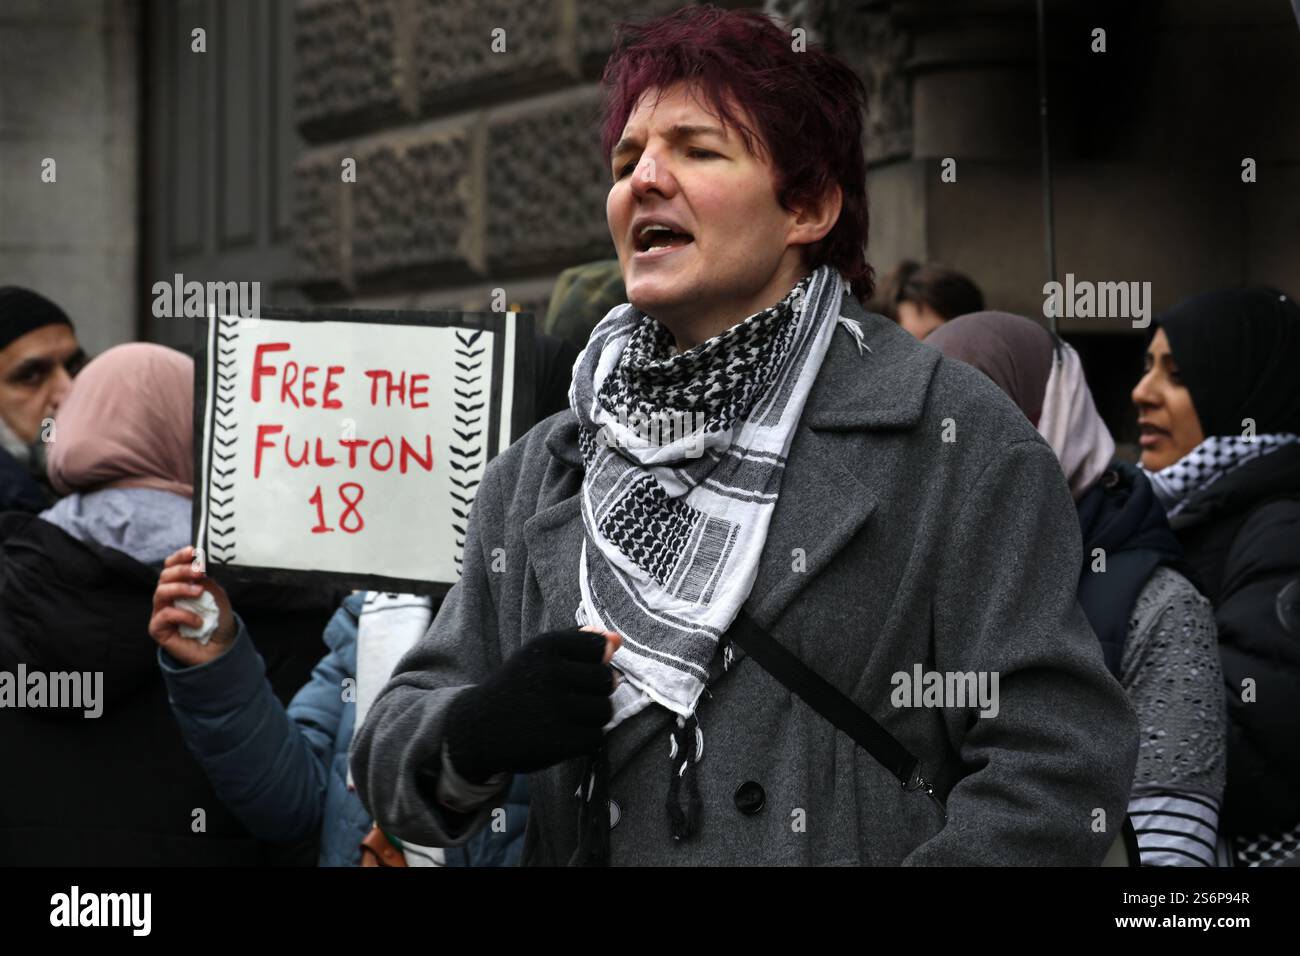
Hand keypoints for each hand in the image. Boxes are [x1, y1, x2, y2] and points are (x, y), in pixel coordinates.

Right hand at [148, 546, 235, 666]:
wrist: (220, 649)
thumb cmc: (217, 622)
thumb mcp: (217, 597)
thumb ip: (207, 583)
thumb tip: (198, 568)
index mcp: (181, 586)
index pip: (172, 567)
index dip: (179, 557)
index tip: (193, 551)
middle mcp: (168, 597)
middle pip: (165, 576)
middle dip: (182, 570)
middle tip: (198, 571)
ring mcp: (161, 612)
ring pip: (161, 592)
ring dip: (181, 588)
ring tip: (198, 593)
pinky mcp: (158, 629)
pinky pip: (164, 615)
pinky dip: (182, 615)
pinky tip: (197, 621)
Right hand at [444, 626, 622, 782]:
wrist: (478, 728)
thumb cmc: (517, 685)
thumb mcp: (538, 654)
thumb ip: (578, 641)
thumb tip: (617, 640)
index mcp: (547, 645)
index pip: (600, 647)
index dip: (594, 661)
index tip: (573, 670)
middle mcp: (550, 673)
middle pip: (607, 679)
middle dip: (596, 690)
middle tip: (572, 696)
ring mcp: (554, 708)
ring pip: (605, 710)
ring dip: (593, 716)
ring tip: (568, 716)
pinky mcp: (558, 742)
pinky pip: (596, 737)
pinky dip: (584, 739)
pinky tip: (564, 734)